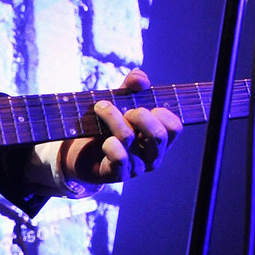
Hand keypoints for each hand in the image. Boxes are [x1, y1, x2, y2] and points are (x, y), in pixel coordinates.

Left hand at [58, 69, 182, 185]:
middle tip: (125, 110)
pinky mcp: (116, 174)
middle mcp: (152, 156)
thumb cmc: (105, 126)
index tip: (144, 106)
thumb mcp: (120, 101)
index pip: (175, 128)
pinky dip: (110, 143)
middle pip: (158, 134)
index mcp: (159, 140)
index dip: (161, 112)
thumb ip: (132, 86)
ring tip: (101, 109)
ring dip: (113, 117)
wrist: (79, 152)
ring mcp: (136, 167)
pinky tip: (104, 140)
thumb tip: (139, 79)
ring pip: (129, 138)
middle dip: (139, 115)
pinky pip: (118, 157)